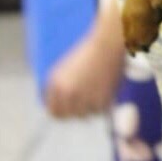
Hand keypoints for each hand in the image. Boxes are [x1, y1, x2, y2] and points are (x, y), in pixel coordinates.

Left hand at [45, 0, 125, 117]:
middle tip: (85, 103)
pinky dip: (103, 104)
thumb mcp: (64, 69)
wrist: (108, 44)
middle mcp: (67, 93)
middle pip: (68, 116)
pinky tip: (105, 91)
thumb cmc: (88, 52)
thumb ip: (58, 87)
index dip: (61, 112)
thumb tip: (57, 106)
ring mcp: (84, 97)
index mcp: (56, 85)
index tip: (69, 109)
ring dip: (90, 107)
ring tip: (97, 92)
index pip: (53, 112)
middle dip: (76, 111)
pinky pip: (99, 111)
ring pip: (85, 115)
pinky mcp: (101, 99)